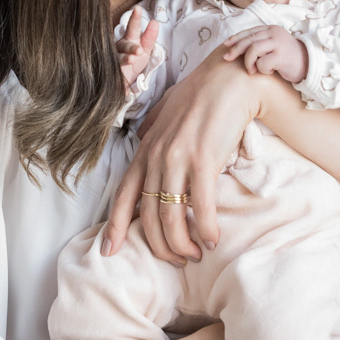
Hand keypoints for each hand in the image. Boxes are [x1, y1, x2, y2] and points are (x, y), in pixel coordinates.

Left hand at [104, 47, 261, 264]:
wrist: (230, 79)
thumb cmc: (202, 95)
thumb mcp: (166, 112)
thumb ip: (152, 129)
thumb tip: (142, 136)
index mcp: (146, 150)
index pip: (123, 195)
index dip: (115, 227)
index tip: (109, 252)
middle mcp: (156, 157)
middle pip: (149, 215)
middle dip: (160, 245)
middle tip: (176, 260)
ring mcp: (178, 159)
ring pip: (171, 216)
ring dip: (182, 244)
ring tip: (194, 254)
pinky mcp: (204, 161)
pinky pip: (201, 206)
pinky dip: (206, 228)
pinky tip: (212, 239)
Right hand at [116, 7, 158, 87]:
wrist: (123, 82)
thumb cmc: (134, 60)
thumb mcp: (144, 49)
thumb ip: (149, 37)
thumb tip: (155, 22)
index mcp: (128, 41)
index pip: (132, 29)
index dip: (134, 20)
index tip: (137, 9)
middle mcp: (119, 50)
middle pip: (124, 45)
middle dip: (131, 47)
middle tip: (139, 51)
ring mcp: (113, 62)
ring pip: (117, 59)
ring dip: (124, 60)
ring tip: (131, 61)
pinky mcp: (111, 76)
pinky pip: (114, 78)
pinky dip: (120, 85)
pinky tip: (124, 90)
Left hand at [223, 25, 307, 83]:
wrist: (309, 65)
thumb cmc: (287, 58)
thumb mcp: (273, 47)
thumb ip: (260, 44)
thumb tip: (236, 48)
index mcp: (271, 29)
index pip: (249, 31)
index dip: (236, 38)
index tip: (226, 45)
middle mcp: (274, 33)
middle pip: (248, 40)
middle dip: (235, 50)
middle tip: (227, 58)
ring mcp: (278, 43)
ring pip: (253, 50)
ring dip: (249, 62)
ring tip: (252, 71)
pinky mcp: (282, 56)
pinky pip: (262, 63)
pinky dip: (262, 70)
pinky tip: (271, 71)